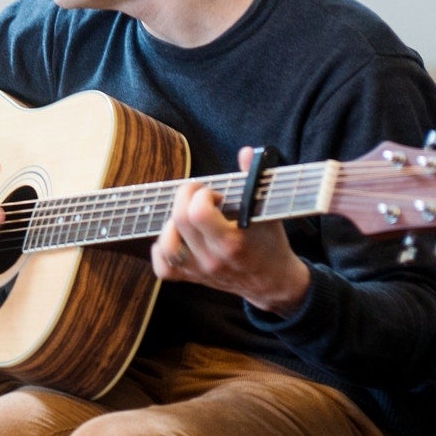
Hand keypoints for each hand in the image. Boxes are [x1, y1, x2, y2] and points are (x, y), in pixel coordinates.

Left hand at [149, 147, 312, 316]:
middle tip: (199, 194)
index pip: (198, 213)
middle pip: (179, 221)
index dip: (200, 195)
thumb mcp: (268, 211)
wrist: (273, 283)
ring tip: (188, 216)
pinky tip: (176, 236)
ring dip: (171, 223)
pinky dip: (162, 249)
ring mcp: (199, 271)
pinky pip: (163, 267)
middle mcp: (212, 258)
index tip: (214, 194)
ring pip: (166, 244)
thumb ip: (254, 180)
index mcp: (232, 242)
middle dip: (185, 198)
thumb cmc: (271, 243)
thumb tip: (246, 152)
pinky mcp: (191, 278)